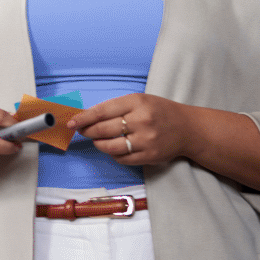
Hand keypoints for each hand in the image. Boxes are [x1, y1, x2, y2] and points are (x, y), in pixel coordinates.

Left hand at [69, 93, 186, 164]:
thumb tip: (87, 117)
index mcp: (137, 102)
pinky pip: (122, 158)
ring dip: (99, 144)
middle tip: (82, 131)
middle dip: (88, 131)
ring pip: (110, 146)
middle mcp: (141, 120)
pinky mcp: (149, 156)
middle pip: (103, 129)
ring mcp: (146, 140)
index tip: (72, 122)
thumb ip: (116, 107)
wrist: (188, 128)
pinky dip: (113, 154)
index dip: (84, 118)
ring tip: (98, 140)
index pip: (102, 111)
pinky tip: (114, 148)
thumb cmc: (160, 112)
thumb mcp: (140, 101)